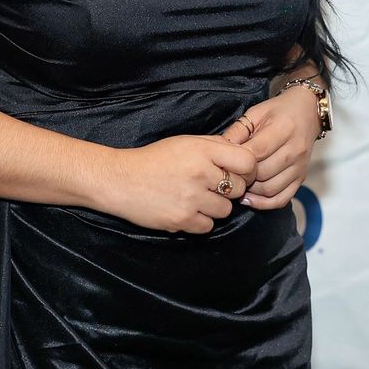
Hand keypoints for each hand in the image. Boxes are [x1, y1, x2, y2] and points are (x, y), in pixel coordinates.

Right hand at [100, 135, 258, 233]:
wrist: (121, 180)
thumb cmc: (154, 159)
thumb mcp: (185, 142)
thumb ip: (214, 146)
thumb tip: (241, 154)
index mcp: (203, 150)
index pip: (247, 162)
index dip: (248, 169)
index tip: (240, 173)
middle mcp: (200, 173)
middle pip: (239, 188)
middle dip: (230, 189)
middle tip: (211, 186)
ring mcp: (192, 198)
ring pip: (226, 210)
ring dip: (214, 207)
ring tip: (195, 198)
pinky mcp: (182, 220)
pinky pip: (208, 226)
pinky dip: (200, 221)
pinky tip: (186, 209)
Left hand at [218, 81, 321, 209]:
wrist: (308, 112)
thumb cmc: (279, 111)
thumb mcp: (256, 112)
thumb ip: (238, 130)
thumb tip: (220, 149)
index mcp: (284, 128)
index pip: (258, 151)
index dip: (238, 160)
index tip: (224, 160)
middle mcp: (295, 150)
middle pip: (263, 173)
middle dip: (242, 176)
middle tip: (229, 174)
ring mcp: (300, 166)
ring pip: (270, 189)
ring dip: (250, 190)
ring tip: (238, 183)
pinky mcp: (302, 178)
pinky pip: (282, 199)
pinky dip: (264, 203)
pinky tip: (249, 198)